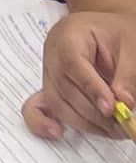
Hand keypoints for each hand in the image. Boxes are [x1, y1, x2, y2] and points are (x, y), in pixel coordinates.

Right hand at [23, 11, 135, 139]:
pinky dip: (41, 123)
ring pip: (57, 103)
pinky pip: (35, 107)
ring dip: (85, 123)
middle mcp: (52, 53)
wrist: (105, 30)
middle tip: (123, 125)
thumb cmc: (116, 34)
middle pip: (65, 88)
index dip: (91, 89)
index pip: (73, 64)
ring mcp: (47, 71)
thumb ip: (127, 76)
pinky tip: (57, 132)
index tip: (112, 109)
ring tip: (113, 131)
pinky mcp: (49, 87)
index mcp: (69, 35)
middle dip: (95, 113)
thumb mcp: (130, 48)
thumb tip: (124, 104)